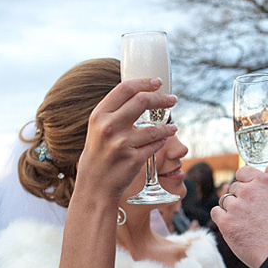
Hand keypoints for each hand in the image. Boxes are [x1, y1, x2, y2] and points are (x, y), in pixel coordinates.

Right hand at [77, 78, 176, 200]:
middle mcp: (109, 127)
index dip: (144, 82)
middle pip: (142, 101)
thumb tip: (140, 94)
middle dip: (162, 99)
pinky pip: (155, 145)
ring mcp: (122, 144)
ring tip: (173, 127)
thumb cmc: (99, 154)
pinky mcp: (134, 159)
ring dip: (168, 126)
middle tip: (172, 100)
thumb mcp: (98, 129)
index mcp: (99, 115)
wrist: (95, 185)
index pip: (125, 89)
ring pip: (154, 127)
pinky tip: (164, 139)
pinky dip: (162, 140)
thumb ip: (114, 112)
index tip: (157, 82)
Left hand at [211, 165, 267, 267]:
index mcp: (264, 182)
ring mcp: (235, 207)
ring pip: (224, 201)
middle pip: (233, 188)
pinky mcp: (226, 223)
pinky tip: (234, 227)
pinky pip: (216, 213)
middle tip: (252, 215)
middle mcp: (248, 191)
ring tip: (246, 223)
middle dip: (240, 199)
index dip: (245, 183)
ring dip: (231, 209)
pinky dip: (222, 219)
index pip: (243, 172)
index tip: (249, 194)